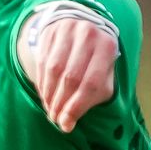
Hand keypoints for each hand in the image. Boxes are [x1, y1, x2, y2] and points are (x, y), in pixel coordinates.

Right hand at [18, 2, 120, 130]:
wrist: (83, 24)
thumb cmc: (96, 58)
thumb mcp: (104, 74)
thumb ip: (92, 97)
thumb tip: (67, 123)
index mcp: (108, 47)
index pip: (91, 83)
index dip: (77, 107)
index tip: (67, 124)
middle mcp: (89, 34)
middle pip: (71, 77)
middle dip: (61, 103)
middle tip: (56, 119)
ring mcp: (68, 30)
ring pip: (54, 70)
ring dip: (50, 95)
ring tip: (50, 109)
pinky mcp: (51, 31)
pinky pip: (42, 62)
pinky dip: (42, 83)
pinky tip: (45, 94)